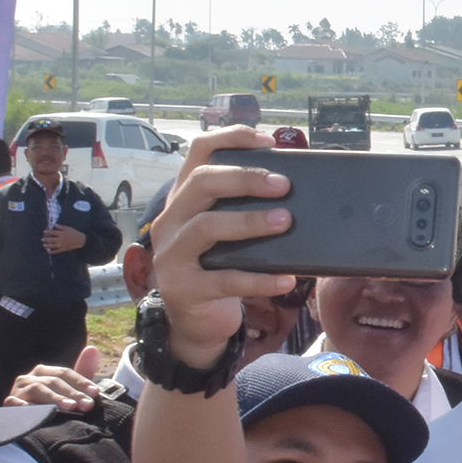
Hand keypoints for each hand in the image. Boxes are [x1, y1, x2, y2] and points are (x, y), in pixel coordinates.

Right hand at [5, 346, 103, 410]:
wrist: (23, 425)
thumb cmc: (49, 406)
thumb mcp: (67, 391)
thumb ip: (81, 374)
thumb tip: (92, 349)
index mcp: (43, 372)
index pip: (64, 373)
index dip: (81, 382)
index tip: (96, 393)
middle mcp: (28, 378)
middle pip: (53, 381)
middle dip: (73, 393)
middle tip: (87, 405)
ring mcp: (17, 391)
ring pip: (37, 389)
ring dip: (55, 399)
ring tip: (70, 407)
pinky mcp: (8, 404)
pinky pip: (16, 403)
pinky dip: (28, 407)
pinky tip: (41, 414)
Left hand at [43, 224, 86, 252]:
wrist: (80, 240)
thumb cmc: (74, 233)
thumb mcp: (68, 228)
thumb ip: (61, 227)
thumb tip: (55, 225)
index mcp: (61, 234)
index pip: (53, 232)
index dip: (48, 232)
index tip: (44, 231)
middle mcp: (61, 239)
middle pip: (52, 239)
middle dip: (46, 239)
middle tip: (42, 239)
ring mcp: (62, 245)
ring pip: (53, 245)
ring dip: (48, 245)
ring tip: (44, 245)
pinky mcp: (64, 249)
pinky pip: (57, 251)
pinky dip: (53, 251)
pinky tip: (50, 252)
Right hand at [151, 127, 294, 367]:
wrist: (195, 324)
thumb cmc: (218, 269)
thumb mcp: (224, 235)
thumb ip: (241, 210)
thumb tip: (291, 190)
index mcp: (182, 200)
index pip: (198, 153)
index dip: (232, 138)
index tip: (269, 140)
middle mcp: (170, 221)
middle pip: (201, 183)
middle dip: (245, 179)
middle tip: (283, 185)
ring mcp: (172, 255)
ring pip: (208, 226)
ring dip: (250, 222)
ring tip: (286, 222)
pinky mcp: (185, 288)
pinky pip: (225, 280)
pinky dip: (260, 278)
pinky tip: (287, 279)